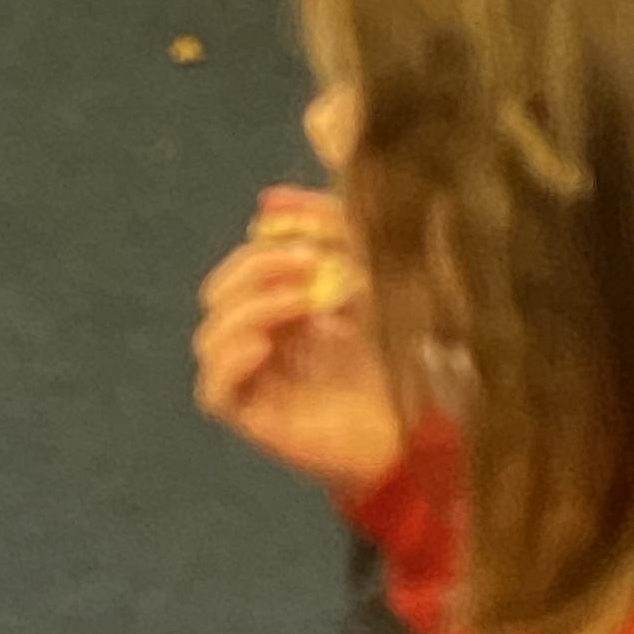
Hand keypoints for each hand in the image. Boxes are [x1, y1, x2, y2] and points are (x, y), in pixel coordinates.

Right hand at [193, 201, 406, 493]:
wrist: (422, 433)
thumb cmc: (402, 360)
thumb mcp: (369, 285)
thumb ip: (330, 235)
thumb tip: (270, 199)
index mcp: (282, 313)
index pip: (243, 267)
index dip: (263, 246)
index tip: (307, 233)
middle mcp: (261, 343)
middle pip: (218, 294)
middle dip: (257, 269)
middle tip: (308, 261)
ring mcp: (254, 382)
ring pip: (210, 337)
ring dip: (250, 308)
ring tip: (302, 303)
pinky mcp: (254, 419)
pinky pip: (213, 390)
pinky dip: (230, 362)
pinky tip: (264, 346)